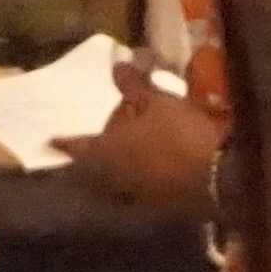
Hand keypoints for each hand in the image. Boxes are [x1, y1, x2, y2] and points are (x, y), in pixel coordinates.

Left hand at [58, 67, 222, 213]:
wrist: (220, 176)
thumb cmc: (180, 133)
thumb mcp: (157, 101)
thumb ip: (133, 86)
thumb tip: (117, 65)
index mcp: (105, 153)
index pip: (75, 145)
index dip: (63, 142)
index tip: (50, 141)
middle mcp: (112, 180)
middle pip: (93, 169)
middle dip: (92, 157)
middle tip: (94, 143)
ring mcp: (134, 197)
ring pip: (115, 181)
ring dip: (115, 167)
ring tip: (124, 151)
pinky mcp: (157, 206)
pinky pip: (138, 189)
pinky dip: (137, 176)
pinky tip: (149, 164)